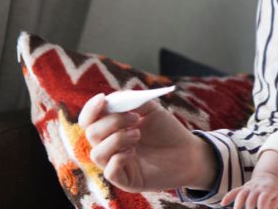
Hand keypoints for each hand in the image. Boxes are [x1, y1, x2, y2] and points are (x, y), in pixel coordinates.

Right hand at [78, 93, 215, 191]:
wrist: (188, 151)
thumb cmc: (167, 130)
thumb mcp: (151, 109)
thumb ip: (132, 101)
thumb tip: (113, 98)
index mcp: (112, 129)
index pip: (89, 120)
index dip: (90, 109)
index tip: (103, 99)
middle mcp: (109, 147)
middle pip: (91, 133)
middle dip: (112, 121)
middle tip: (135, 118)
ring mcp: (116, 164)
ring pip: (96, 153)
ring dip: (117, 139)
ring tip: (137, 134)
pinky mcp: (126, 180)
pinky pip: (110, 171)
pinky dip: (119, 158)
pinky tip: (133, 152)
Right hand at [221, 173, 277, 208]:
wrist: (267, 177)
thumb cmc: (272, 191)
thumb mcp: (277, 198)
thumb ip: (272, 206)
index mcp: (268, 190)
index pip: (263, 200)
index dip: (262, 208)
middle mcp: (257, 188)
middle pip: (250, 200)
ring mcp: (249, 187)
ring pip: (241, 194)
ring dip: (237, 205)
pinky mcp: (243, 188)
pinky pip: (234, 191)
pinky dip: (228, 196)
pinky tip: (223, 203)